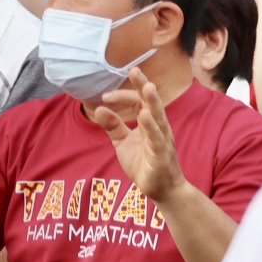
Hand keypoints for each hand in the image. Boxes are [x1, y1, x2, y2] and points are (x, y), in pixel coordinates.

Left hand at [91, 71, 186, 202]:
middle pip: (152, 104)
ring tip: (147, 87)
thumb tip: (99, 108)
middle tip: (135, 70)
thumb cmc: (144, 163)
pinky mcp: (162, 156)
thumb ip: (113, 125)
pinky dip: (151, 128)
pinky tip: (145, 116)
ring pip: (159, 119)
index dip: (124, 95)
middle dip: (144, 87)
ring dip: (153, 103)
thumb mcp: (123, 142)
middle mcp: (159, 129)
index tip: (105, 95)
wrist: (162, 190)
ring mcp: (162, 141)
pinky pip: (157, 140)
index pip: (138, 102)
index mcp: (150, 123)